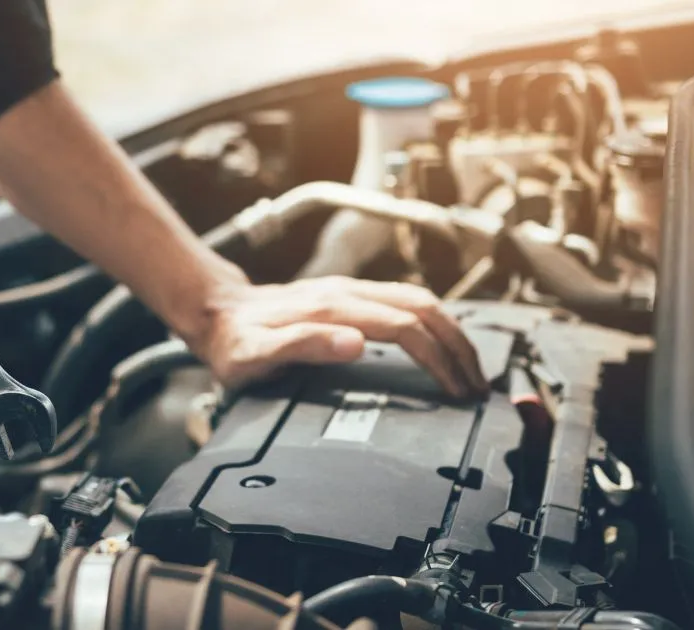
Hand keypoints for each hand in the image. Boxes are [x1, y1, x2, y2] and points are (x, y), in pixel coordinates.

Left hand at [189, 277, 488, 397]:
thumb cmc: (233, 342)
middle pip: (424, 309)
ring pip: (418, 301)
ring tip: (468, 367)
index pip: (405, 328)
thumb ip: (303, 346)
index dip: (437, 359)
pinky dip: (432, 322)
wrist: (215, 314)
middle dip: (459, 347)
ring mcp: (349, 291)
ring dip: (450, 333)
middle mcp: (346, 294)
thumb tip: (356, 344)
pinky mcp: (347, 295)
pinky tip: (438, 343)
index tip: (455, 390)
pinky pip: (403, 301)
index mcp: (332, 310)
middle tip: (477, 385)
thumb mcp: (256, 356)